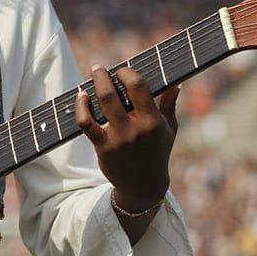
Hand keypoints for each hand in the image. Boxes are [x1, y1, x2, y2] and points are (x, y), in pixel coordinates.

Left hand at [75, 65, 179, 234]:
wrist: (143, 187)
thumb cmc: (157, 154)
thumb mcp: (169, 131)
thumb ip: (170, 106)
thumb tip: (175, 84)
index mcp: (153, 121)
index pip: (139, 86)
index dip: (127, 73)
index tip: (121, 70)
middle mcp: (136, 129)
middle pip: (115, 94)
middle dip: (103, 76)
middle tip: (98, 68)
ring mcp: (118, 139)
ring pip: (102, 105)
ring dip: (93, 87)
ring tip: (90, 78)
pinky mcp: (104, 148)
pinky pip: (87, 124)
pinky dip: (81, 108)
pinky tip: (81, 97)